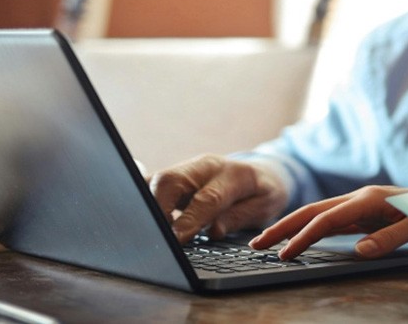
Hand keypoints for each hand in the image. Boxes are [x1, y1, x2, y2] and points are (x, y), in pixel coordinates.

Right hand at [150, 154, 288, 243]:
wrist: (262, 172)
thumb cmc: (263, 192)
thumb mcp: (265, 208)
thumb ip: (239, 217)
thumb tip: (213, 231)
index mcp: (235, 174)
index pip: (208, 197)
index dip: (190, 219)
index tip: (177, 239)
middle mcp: (207, 166)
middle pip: (172, 181)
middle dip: (159, 208)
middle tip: (157, 237)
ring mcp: (189, 168)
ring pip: (158, 181)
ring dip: (148, 206)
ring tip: (148, 232)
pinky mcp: (176, 176)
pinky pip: (153, 185)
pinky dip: (145, 201)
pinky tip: (143, 218)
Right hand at [249, 185, 407, 259]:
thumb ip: (390, 238)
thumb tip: (359, 251)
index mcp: (370, 199)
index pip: (327, 219)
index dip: (303, 237)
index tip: (284, 254)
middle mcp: (362, 198)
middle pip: (314, 211)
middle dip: (284, 227)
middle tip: (256, 244)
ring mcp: (363, 205)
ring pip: (320, 214)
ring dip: (294, 227)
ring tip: (269, 242)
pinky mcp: (368, 213)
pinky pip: (333, 221)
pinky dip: (312, 229)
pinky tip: (302, 239)